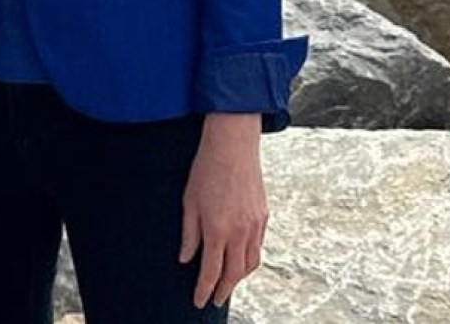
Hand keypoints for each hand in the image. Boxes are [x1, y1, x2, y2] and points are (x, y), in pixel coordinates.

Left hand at [180, 113, 265, 307]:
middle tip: (215, 300)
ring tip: (227, 284)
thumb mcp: (189, 202)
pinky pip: (259, 247)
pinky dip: (250, 260)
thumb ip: (189, 234)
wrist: (233, 147)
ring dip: (239, 278)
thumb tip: (186, 259)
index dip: (205, 289)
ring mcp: (255, 225)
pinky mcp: (263, 217)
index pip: (212, 271)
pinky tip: (241, 261)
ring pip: (250, 264)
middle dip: (224, 290)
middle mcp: (240, 232)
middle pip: (234, 273)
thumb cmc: (206, 171)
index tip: (199, 301)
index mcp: (218, 230)